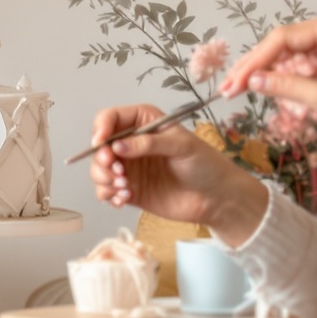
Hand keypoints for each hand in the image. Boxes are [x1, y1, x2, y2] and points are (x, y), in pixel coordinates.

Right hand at [89, 103, 267, 246]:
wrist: (217, 198)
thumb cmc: (206, 164)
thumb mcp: (181, 146)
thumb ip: (149, 143)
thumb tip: (117, 146)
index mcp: (143, 123)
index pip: (110, 118)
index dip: (101, 128)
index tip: (101, 144)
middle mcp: (131, 143)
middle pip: (99, 146)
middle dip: (102, 159)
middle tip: (117, 171)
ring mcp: (129, 168)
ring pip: (99, 169)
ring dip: (104, 179)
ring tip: (124, 187)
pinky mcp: (129, 190)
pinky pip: (106, 191)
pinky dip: (108, 195)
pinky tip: (125, 199)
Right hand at [220, 15, 316, 127]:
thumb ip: (289, 87)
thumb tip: (253, 82)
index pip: (282, 39)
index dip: (255, 61)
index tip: (235, 82)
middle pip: (281, 46)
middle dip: (254, 67)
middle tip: (227, 88)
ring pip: (286, 57)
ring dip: (263, 75)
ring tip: (236, 89)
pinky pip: (298, 67)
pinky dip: (281, 80)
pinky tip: (260, 88)